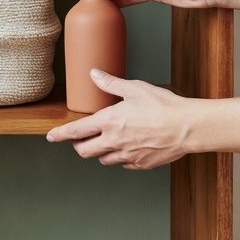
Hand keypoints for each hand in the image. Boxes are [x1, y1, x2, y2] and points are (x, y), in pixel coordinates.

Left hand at [46, 71, 194, 168]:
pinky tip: (126, 149)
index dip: (60, 135)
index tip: (51, 137)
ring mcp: (127, 155)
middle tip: (82, 140)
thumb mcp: (135, 88)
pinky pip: (123, 164)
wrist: (187, 127)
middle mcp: (114, 141)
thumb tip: (95, 74)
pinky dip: (120, 158)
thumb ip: (111, 84)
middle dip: (79, 146)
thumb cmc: (163, 106)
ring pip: (103, 160)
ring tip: (106, 142)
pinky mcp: (141, 164)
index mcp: (109, 122)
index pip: (76, 131)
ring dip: (99, 152)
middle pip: (85, 151)